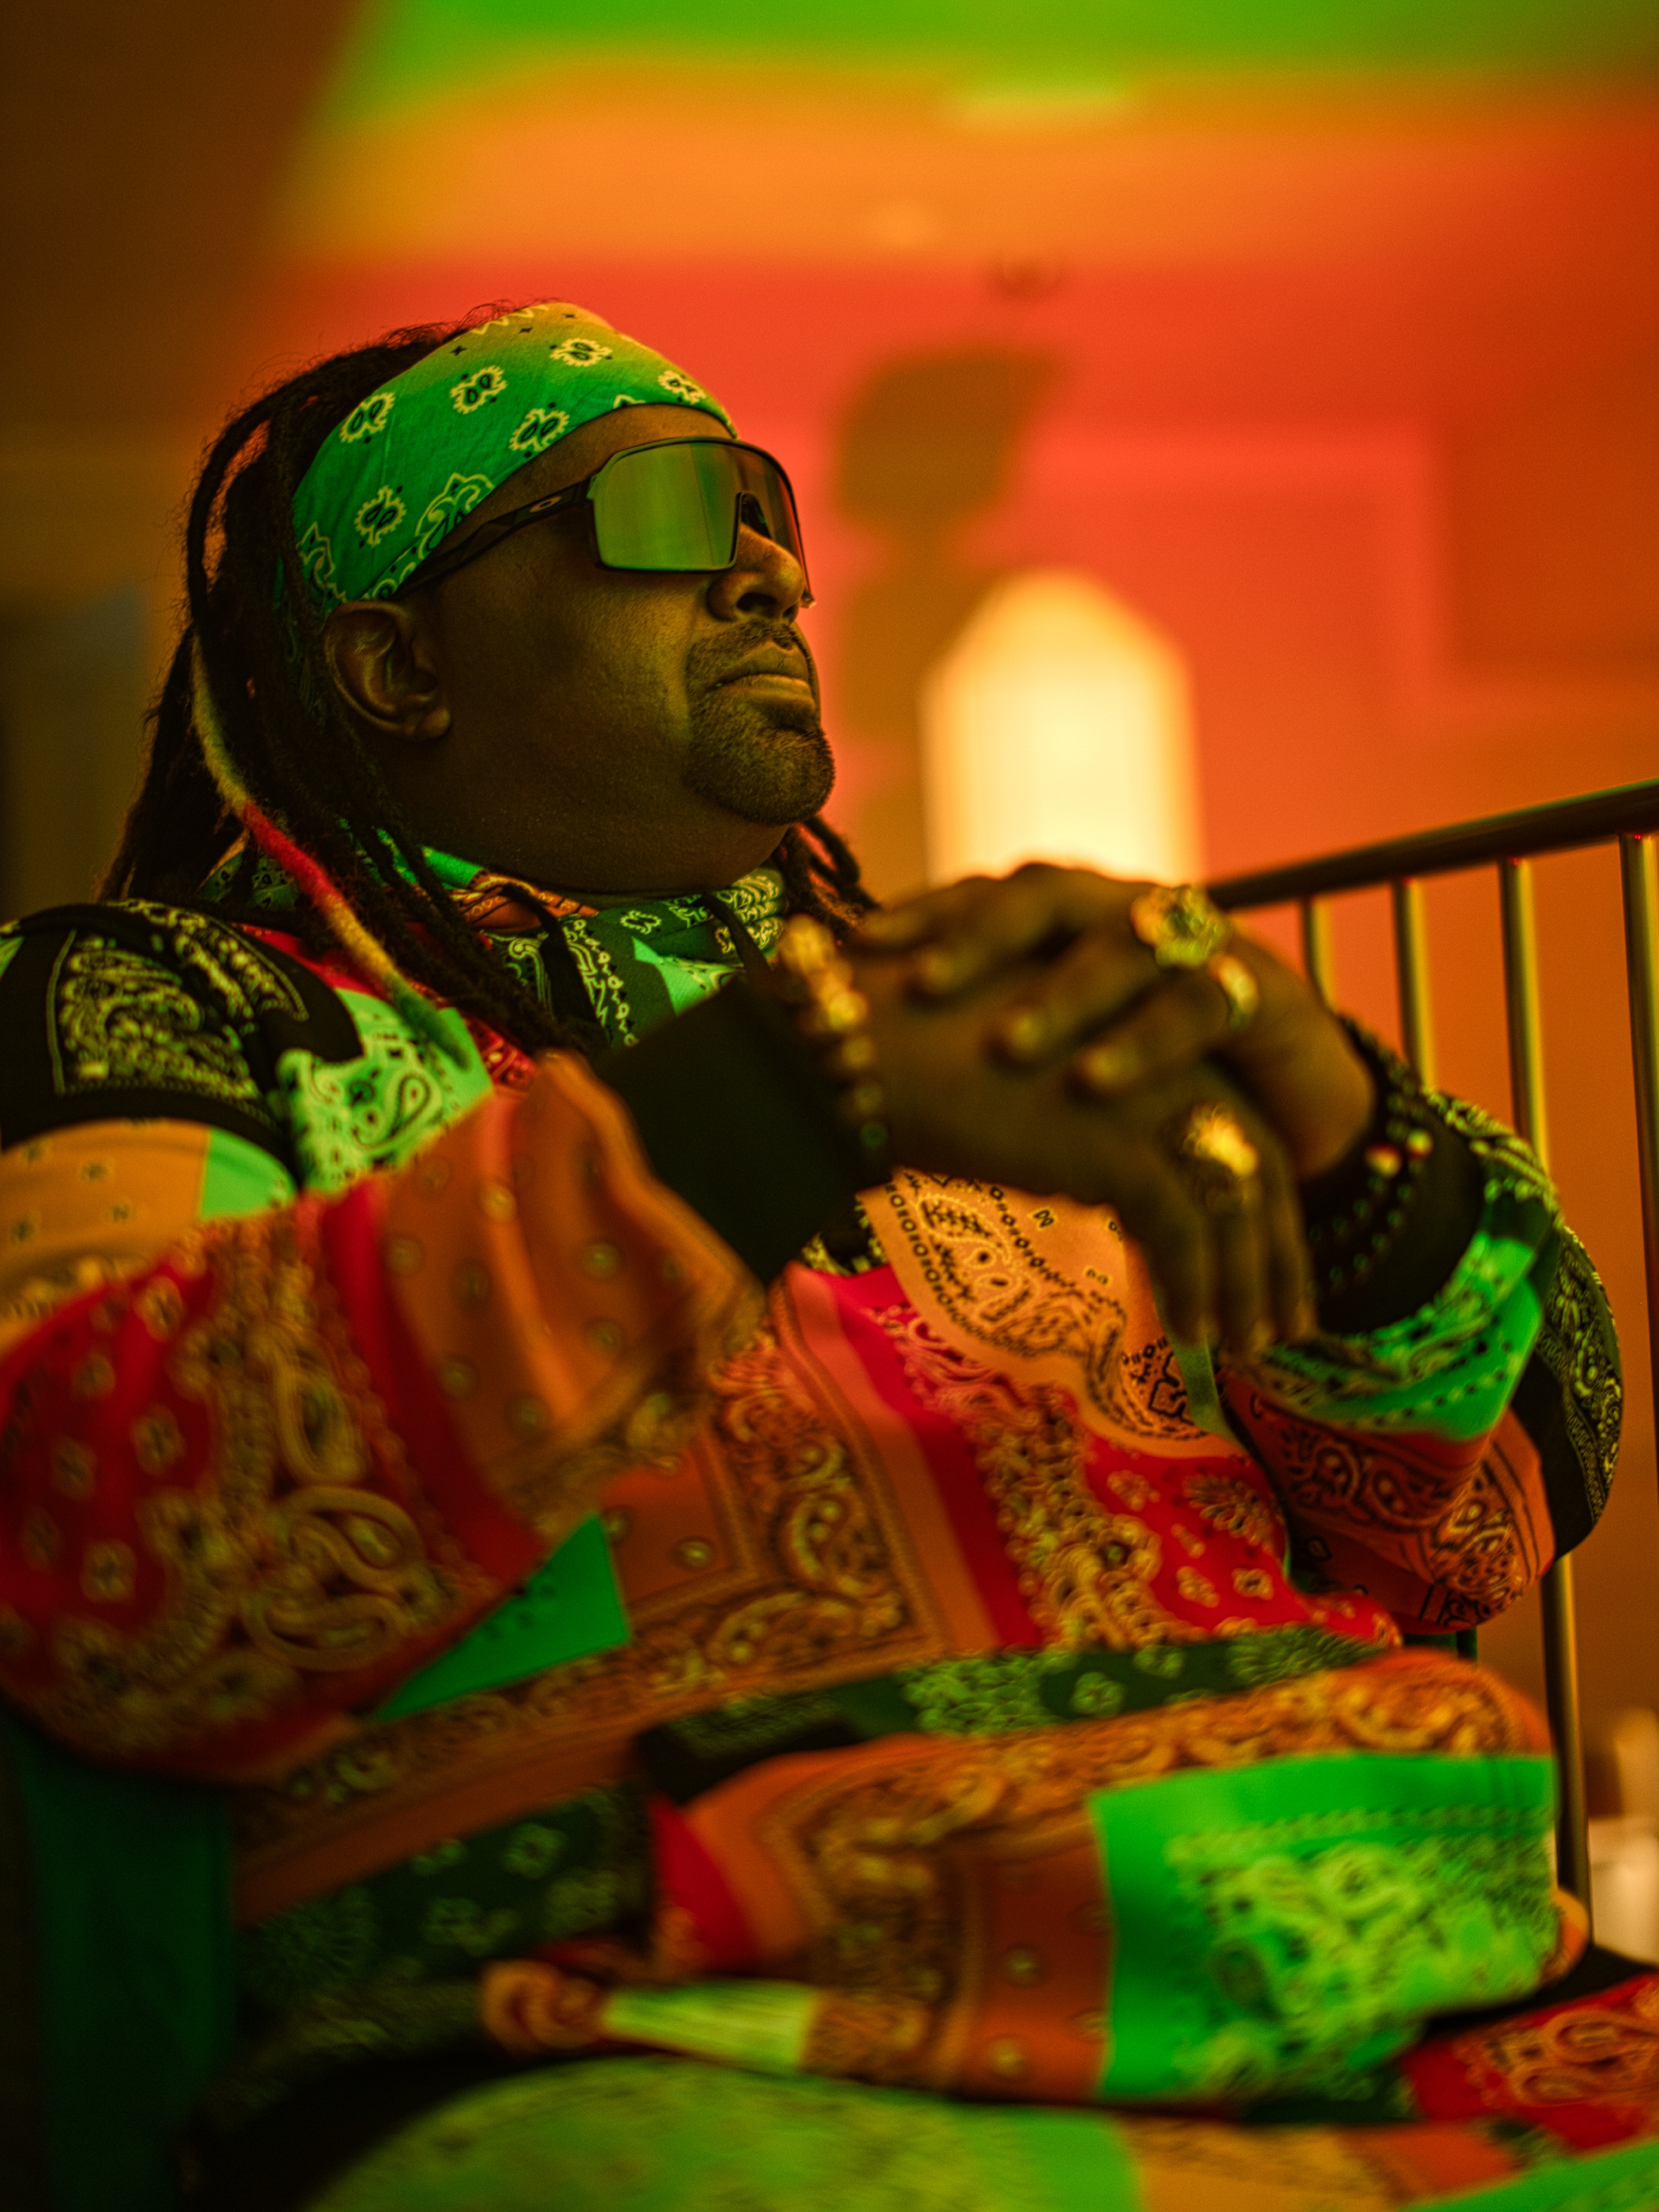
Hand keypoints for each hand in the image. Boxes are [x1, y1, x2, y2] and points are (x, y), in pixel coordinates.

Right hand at [850, 944, 1315, 1354]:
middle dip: (1274, 1256)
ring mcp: (1148, 1092)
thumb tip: (1092, 1186)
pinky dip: (1195, 1286)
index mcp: (1144, 1035)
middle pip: (1257, 1165)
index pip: (1232, 1128)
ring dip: (1247, 1284)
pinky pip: (1184, 1228)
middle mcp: (1162, 1055)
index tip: (1259, 1275)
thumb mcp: (1022, 1097)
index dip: (1253, 1209)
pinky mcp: (1119, 1137)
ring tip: (1246, 1349)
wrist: (860, 1046)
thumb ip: (1074, 1132)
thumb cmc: (911, 1063)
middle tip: (1281, 1328)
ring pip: (1236, 1202)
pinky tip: (1189, 1339)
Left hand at [859, 864, 1373, 1179]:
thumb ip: (994, 1039)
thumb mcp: (1070, 1055)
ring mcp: (1201, 943)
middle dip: (981, 936)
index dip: (926, 912)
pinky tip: (1095, 1082)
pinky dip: (1144, 1043)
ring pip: (1123, 945)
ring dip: (1061, 994)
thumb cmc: (1154, 1081)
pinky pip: (1198, 1004)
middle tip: (924, 986)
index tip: (859, 949)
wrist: (1293, 1110)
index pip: (991, 893)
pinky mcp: (1264, 991)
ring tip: (1006, 1047)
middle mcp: (1132, 910)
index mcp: (1076, 916)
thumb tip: (875, 1060)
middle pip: (1048, 894)